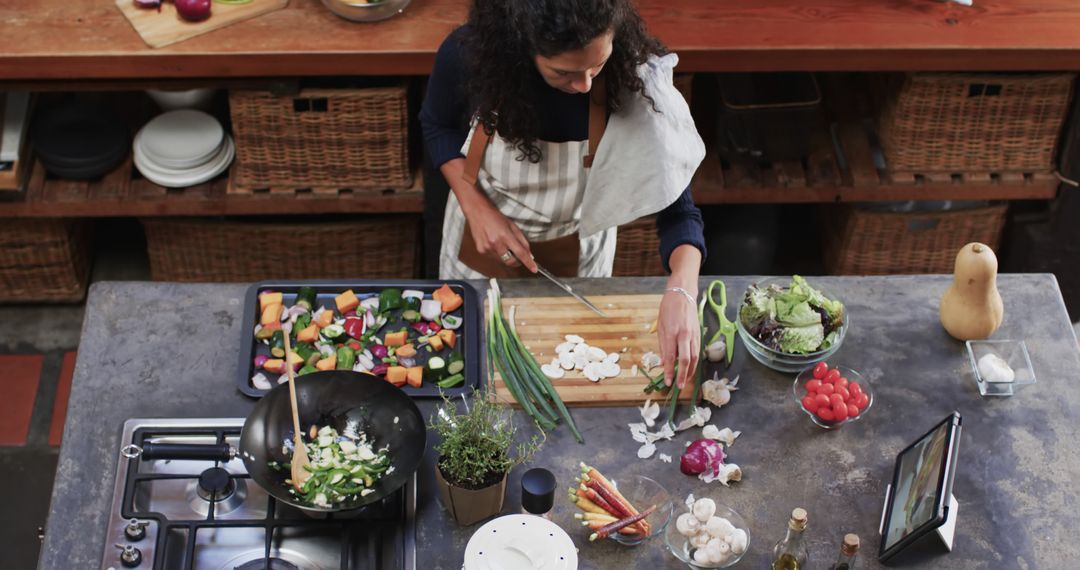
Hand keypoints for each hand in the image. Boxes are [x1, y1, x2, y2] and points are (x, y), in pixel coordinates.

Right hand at [461, 196, 537, 272]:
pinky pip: (493, 257)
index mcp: (505, 235)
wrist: (477, 212)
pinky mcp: (481, 250)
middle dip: (517, 261)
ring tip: (502, 243)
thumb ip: (522, 241)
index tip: (534, 269)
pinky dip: (497, 253)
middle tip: (518, 255)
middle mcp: (495, 243)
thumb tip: (529, 254)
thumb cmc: (495, 217)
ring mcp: (487, 248)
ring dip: (506, 255)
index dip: (528, 262)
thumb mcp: (512, 226)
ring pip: (502, 260)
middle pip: (510, 261)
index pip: (520, 253)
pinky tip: (494, 242)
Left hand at [659, 245, 703, 389]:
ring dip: (690, 372)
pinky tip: (691, 369)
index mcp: (672, 332)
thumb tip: (664, 362)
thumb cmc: (668, 308)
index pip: (670, 357)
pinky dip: (695, 363)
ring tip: (685, 382)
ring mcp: (693, 335)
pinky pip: (697, 352)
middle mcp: (684, 335)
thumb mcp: (660, 326)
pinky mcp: (698, 334)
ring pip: (694, 357)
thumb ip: (663, 345)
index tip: (668, 382)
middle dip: (682, 375)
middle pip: (686, 360)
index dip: (669, 371)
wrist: (683, 294)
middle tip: (679, 387)